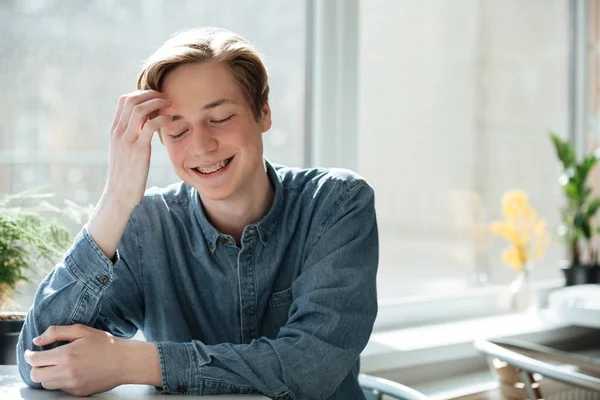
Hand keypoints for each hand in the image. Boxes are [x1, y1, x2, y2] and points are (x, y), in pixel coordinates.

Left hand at [24, 324, 127, 395]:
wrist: (125, 362)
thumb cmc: (106, 344)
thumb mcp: (82, 331)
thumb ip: (57, 332)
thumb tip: (38, 340)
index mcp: (66, 355)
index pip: (35, 360)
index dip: (29, 355)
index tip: (31, 352)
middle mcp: (67, 372)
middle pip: (36, 376)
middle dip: (36, 367)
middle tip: (43, 359)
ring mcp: (72, 385)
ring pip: (46, 384)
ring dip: (47, 375)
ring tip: (58, 365)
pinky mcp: (78, 392)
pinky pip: (61, 389)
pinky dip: (61, 381)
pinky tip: (72, 371)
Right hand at [104, 90, 171, 209]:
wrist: (119, 193)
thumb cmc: (126, 174)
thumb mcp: (125, 151)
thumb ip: (131, 136)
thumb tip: (144, 125)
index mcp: (115, 130)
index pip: (124, 100)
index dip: (141, 93)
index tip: (156, 98)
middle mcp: (119, 131)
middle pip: (131, 99)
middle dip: (150, 93)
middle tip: (165, 97)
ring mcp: (127, 139)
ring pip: (139, 108)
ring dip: (157, 102)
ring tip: (170, 104)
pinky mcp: (138, 149)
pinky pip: (150, 125)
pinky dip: (162, 118)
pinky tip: (170, 120)